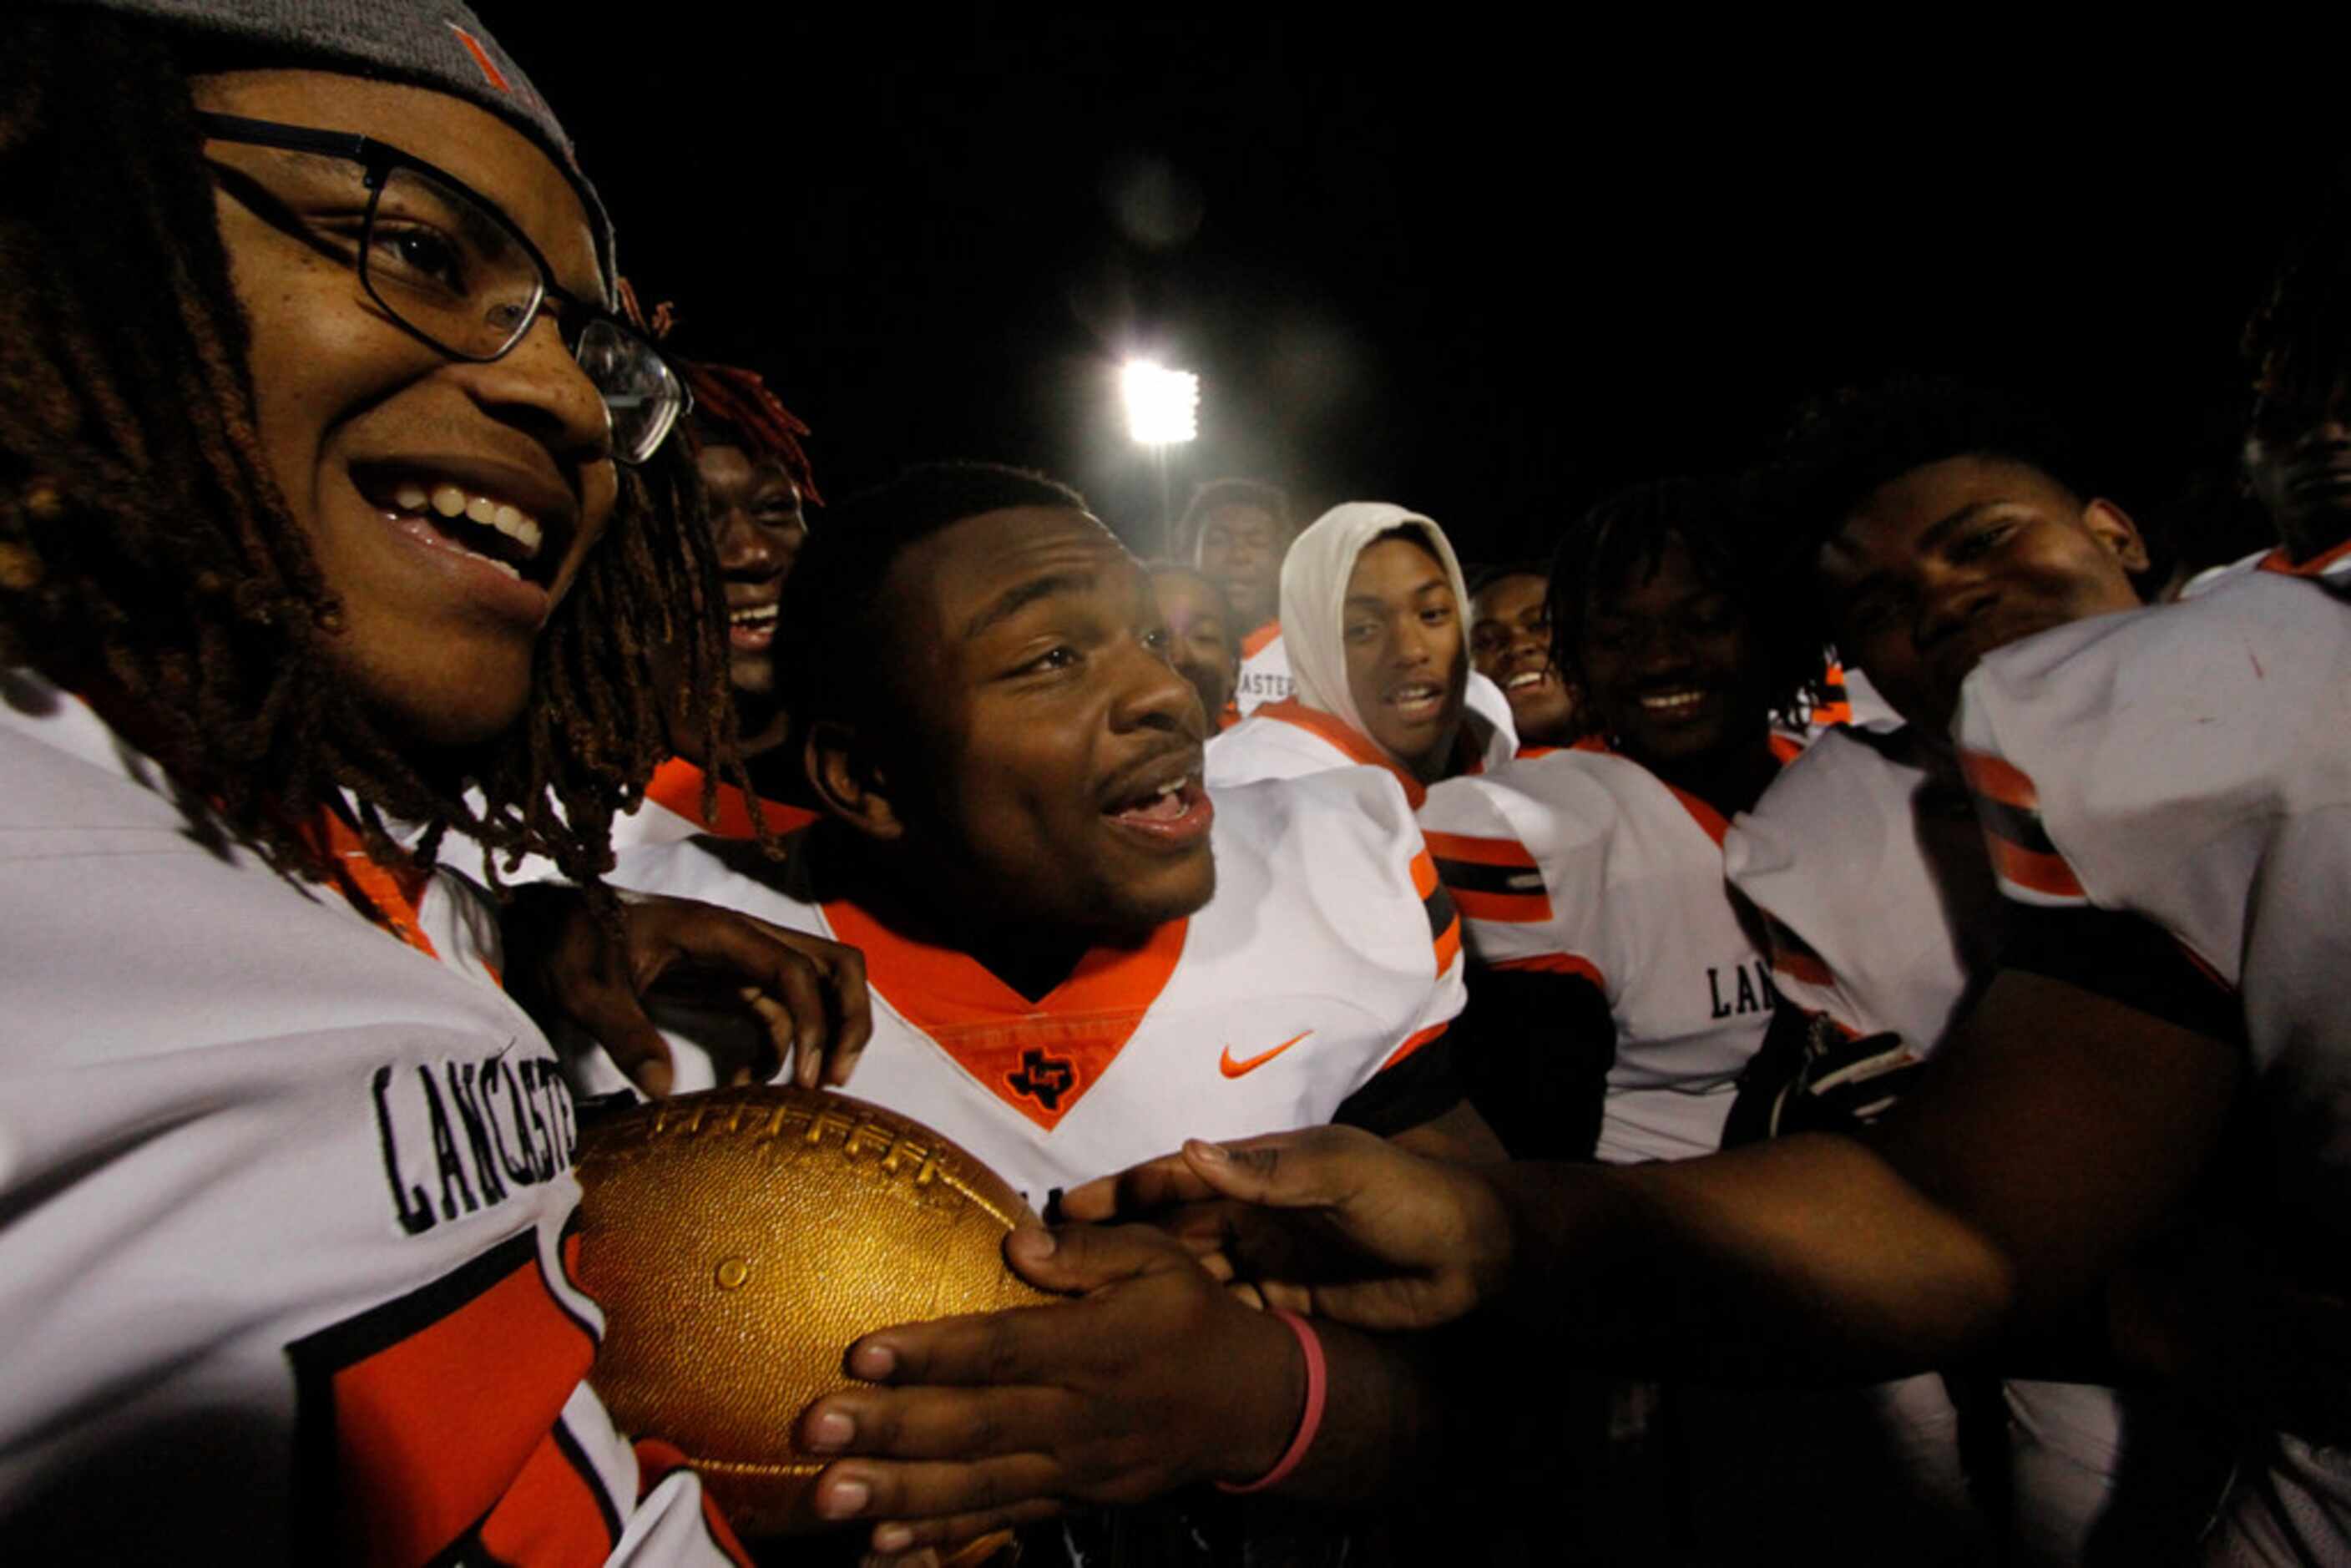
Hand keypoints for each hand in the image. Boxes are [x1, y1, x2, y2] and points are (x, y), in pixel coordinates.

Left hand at [503, 885, 869, 1096]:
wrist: (542, 929)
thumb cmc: (566, 946)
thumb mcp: (585, 990)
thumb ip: (624, 1034)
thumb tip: (665, 1090)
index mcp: (718, 932)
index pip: (795, 968)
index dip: (814, 1021)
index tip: (805, 1078)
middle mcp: (742, 942)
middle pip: (832, 966)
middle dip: (848, 1020)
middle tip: (832, 1078)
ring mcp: (739, 963)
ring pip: (814, 990)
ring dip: (822, 1037)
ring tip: (806, 1091)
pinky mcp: (727, 985)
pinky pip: (775, 1017)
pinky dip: (776, 1054)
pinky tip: (744, 1091)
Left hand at [799, 1224, 1304, 1555]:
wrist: (1254, 1407)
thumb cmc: (1196, 1318)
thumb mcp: (1164, 1259)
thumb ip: (1090, 1251)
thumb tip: (1018, 1242)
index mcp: (1099, 1347)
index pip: (1004, 1350)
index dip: (933, 1354)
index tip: (863, 1352)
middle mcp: (1080, 1415)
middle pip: (974, 1426)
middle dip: (890, 1431)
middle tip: (814, 1431)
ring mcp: (1074, 1469)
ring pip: (977, 1486)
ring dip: (898, 1495)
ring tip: (829, 1499)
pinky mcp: (1072, 1501)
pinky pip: (1001, 1522)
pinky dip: (942, 1541)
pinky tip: (883, 1548)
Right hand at [1060, 1125, 1513, 1332]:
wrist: (1473, 1255)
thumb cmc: (1409, 1197)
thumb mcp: (1341, 1173)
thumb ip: (1268, 1171)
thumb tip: (1191, 1151)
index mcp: (1259, 1172)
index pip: (1176, 1179)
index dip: (1123, 1192)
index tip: (1064, 1211)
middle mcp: (1251, 1214)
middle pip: (1169, 1232)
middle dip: (1116, 1248)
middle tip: (1053, 1277)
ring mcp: (1266, 1259)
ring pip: (1188, 1277)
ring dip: (1144, 1292)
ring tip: (1086, 1320)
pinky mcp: (1286, 1303)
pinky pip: (1227, 1314)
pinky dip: (1191, 1328)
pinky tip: (1154, 1352)